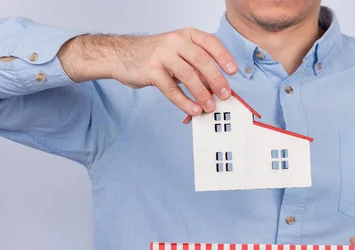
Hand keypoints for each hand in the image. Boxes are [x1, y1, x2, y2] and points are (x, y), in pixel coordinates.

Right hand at [57, 29, 237, 115]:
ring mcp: (162, 54)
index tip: (233, 71)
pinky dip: (184, 101)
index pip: (210, 43)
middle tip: (225, 94)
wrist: (122, 55)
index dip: (223, 57)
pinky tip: (192, 109)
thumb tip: (217, 87)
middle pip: (201, 60)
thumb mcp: (179, 54)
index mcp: (186, 35)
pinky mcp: (151, 70)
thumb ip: (197, 67)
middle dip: (216, 79)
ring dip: (202, 93)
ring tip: (210, 106)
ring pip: (188, 75)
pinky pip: (171, 89)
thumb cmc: (155, 56)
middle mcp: (176, 41)